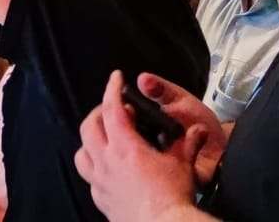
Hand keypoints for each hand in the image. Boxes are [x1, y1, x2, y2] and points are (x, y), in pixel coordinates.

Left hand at [75, 71, 223, 221]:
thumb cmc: (172, 197)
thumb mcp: (183, 164)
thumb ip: (186, 143)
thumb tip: (196, 131)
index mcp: (124, 148)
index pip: (112, 108)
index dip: (113, 89)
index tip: (116, 78)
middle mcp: (106, 163)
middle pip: (89, 127)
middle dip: (99, 112)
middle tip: (114, 109)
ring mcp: (100, 183)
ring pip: (82, 154)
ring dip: (90, 142)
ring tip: (105, 139)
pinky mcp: (102, 201)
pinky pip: (90, 179)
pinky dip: (95, 168)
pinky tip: (109, 170)